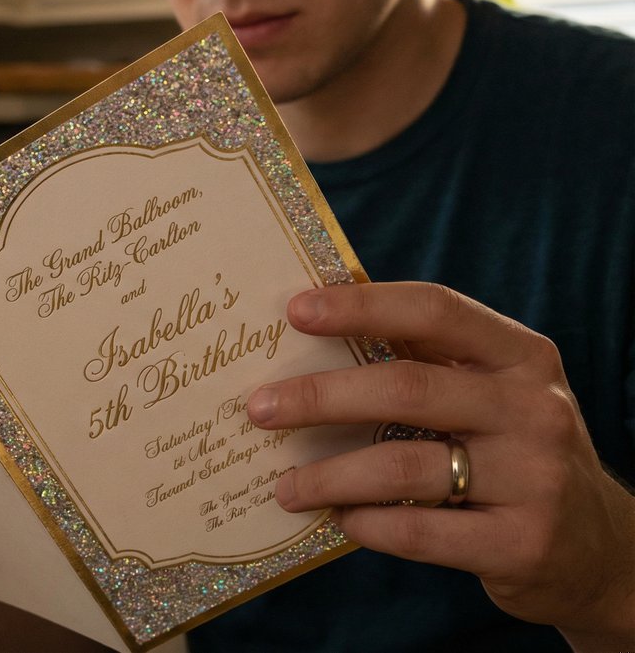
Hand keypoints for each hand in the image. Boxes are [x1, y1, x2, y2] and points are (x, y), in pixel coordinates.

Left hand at [251, 282, 634, 649]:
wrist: (595, 548)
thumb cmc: (514, 453)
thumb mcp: (491, 395)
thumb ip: (424, 363)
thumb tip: (309, 334)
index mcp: (521, 356)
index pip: (436, 312)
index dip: (363, 306)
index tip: (295, 311)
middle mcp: (535, 409)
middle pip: (407, 389)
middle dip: (321, 397)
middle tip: (258, 408)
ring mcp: (535, 479)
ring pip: (405, 465)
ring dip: (330, 476)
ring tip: (284, 487)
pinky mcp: (522, 543)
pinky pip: (421, 529)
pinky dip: (368, 525)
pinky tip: (340, 520)